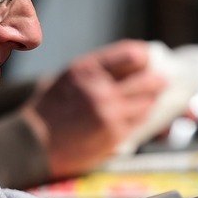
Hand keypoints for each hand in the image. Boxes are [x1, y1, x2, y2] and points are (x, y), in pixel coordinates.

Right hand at [20, 40, 165, 178]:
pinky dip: (144, 116)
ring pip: (147, 103)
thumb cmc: (50, 109)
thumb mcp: (69, 77)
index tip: (148, 59)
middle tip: (163, 79)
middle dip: (158, 79)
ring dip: (153, 99)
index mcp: (87, 69)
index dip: (145, 56)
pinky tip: (143, 113)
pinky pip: (140, 122)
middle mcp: (100, 89)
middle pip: (147, 79)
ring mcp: (110, 113)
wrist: (34, 143)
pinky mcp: (114, 135)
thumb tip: (131, 65)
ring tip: (155, 96)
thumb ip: (97, 70)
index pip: (131, 54)